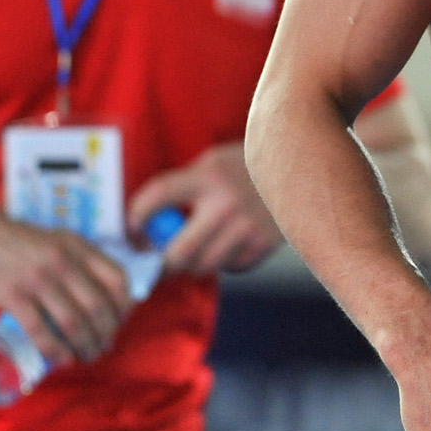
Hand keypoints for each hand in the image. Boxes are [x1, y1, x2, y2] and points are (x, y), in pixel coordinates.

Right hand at [0, 213, 130, 364]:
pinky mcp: (13, 295)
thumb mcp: (60, 241)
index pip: (116, 279)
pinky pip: (40, 330)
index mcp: (79, 247)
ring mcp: (37, 278)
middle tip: (104, 347)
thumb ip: (83, 261)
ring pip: (72, 321)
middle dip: (105, 333)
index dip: (123, 306)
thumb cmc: (23, 243)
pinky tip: (63, 358)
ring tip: (87, 356)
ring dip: (85, 345)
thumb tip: (108, 296)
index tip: (120, 322)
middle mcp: (62, 261)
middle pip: (97, 306)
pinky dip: (56, 349)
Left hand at [128, 143, 282, 274]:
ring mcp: (249, 228)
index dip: (136, 216)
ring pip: (203, 266)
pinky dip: (221, 262)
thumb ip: (185, 187)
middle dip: (161, 261)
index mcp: (210, 175)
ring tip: (192, 249)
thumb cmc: (247, 163)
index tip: (130, 229)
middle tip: (154, 258)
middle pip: (179, 252)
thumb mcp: (213, 162)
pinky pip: (229, 267)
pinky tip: (226, 243)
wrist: (300, 166)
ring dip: (190, 263)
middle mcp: (228, 204)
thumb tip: (150, 224)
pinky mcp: (264, 245)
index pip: (159, 196)